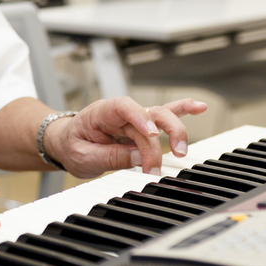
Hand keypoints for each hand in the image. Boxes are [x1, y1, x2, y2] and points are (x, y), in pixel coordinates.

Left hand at [44, 97, 207, 178]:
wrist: (66, 144)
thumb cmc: (72, 145)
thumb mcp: (82, 156)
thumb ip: (109, 156)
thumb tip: (136, 157)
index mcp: (101, 112)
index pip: (123, 107)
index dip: (140, 117)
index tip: (151, 135)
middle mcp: (121, 112)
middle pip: (148, 114)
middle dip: (161, 135)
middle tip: (165, 159)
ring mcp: (134, 119)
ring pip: (160, 116)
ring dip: (174, 132)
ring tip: (180, 150)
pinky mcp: (143, 128)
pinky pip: (164, 115)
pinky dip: (182, 111)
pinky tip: (199, 107)